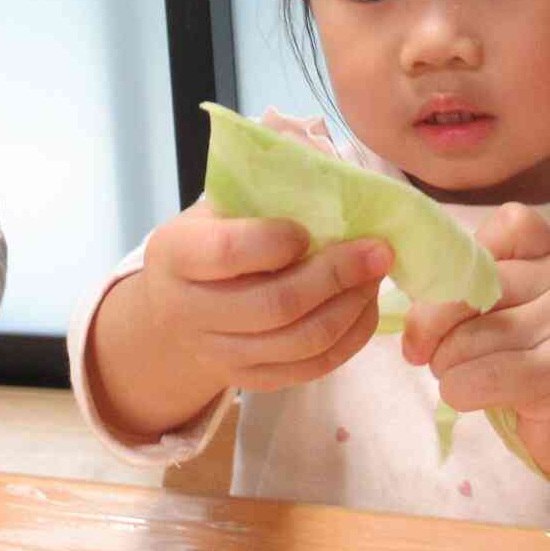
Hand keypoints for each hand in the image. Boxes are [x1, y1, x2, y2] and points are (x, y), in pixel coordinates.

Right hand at [138, 200, 391, 394]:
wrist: (172, 310)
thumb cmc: (208, 241)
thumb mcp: (217, 208)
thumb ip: (264, 190)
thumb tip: (334, 169)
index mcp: (176, 254)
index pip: (226, 253)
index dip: (273, 242)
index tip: (307, 229)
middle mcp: (189, 311)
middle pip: (274, 305)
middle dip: (335, 276)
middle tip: (377, 250)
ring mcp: (219, 354)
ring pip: (299, 342)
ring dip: (351, 307)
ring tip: (376, 274)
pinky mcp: (250, 381)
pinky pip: (310, 369)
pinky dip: (349, 338)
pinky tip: (364, 305)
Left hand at [399, 203, 549, 482]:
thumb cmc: (536, 362)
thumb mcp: (509, 310)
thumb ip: (472, 286)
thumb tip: (410, 283)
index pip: (506, 225)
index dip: (461, 260)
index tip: (453, 298)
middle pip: (467, 285)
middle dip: (430, 327)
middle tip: (425, 351)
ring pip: (465, 338)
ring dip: (445, 367)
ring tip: (464, 376)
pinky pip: (476, 376)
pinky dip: (458, 391)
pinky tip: (472, 396)